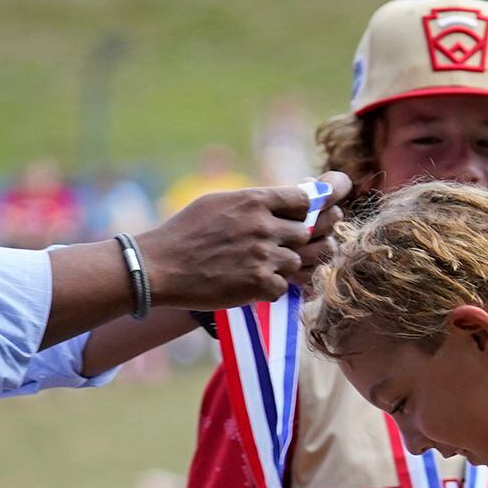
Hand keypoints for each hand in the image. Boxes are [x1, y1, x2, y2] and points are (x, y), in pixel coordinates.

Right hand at [134, 173, 350, 310]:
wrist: (159, 267)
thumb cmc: (185, 232)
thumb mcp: (219, 202)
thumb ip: (254, 202)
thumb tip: (283, 200)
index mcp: (256, 200)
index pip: (307, 198)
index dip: (321, 202)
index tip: (327, 203)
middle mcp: (265, 225)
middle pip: (312, 231)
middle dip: (312, 238)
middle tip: (309, 242)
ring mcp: (264, 256)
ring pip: (301, 262)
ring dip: (291, 266)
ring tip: (272, 266)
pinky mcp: (259, 284)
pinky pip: (284, 288)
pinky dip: (274, 289)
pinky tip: (257, 286)